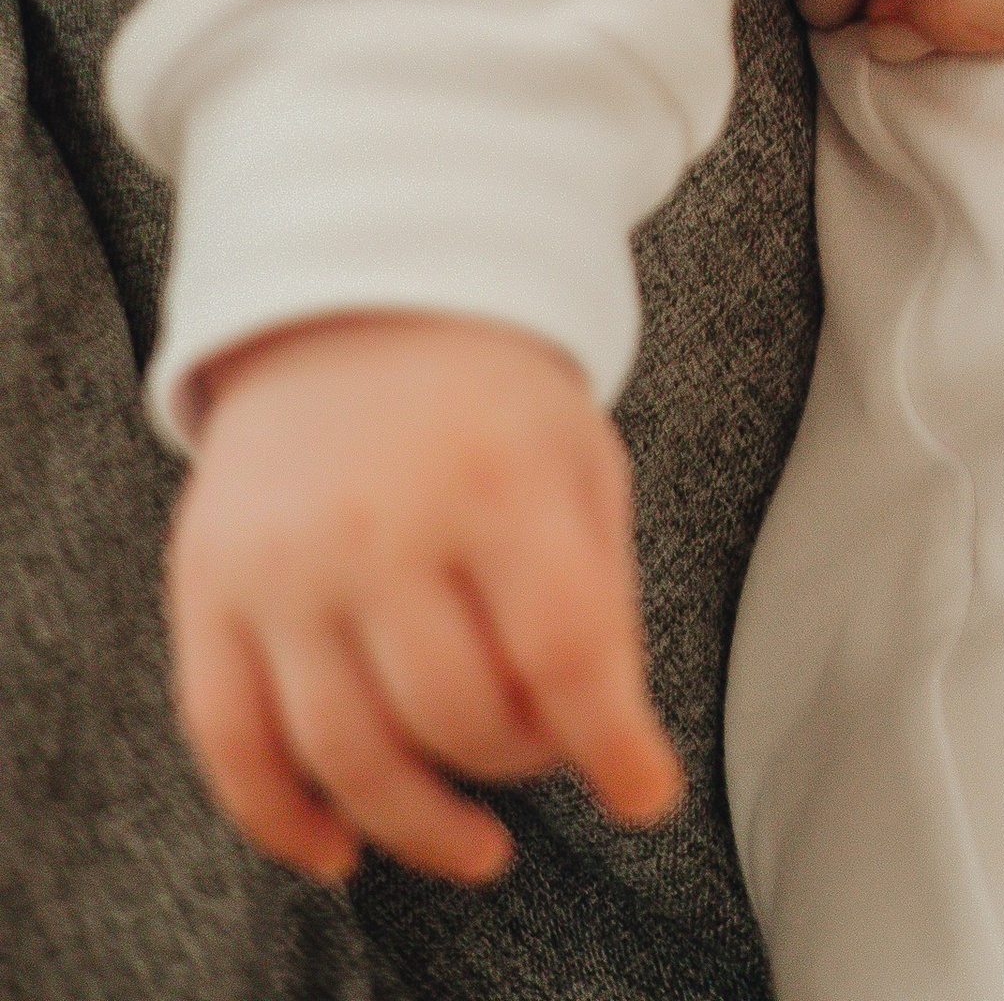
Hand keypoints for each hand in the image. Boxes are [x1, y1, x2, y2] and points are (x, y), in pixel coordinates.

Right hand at [169, 312, 680, 885]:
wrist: (353, 306)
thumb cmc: (487, 400)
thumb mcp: (579, 458)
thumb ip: (596, 595)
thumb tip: (599, 734)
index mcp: (495, 477)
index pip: (562, 650)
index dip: (612, 744)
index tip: (643, 791)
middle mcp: (380, 522)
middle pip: (457, 716)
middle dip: (519, 759)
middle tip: (543, 748)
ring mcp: (283, 562)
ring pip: (349, 754)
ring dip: (419, 825)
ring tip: (471, 836)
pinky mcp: (207, 590)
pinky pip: (232, 745)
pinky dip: (283, 823)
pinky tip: (339, 848)